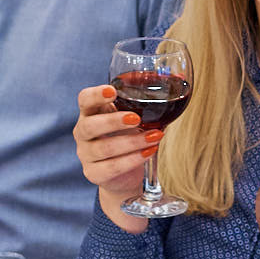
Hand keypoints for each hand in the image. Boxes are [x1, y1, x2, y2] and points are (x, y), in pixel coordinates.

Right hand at [73, 84, 159, 224]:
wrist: (123, 174)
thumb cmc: (126, 138)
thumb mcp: (131, 119)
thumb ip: (144, 105)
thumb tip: (176, 84)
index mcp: (90, 113)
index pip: (85, 99)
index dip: (95, 95)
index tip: (113, 91)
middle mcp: (83, 133)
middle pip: (89, 125)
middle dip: (113, 121)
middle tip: (136, 118)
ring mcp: (85, 154)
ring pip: (104, 148)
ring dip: (132, 142)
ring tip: (154, 137)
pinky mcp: (93, 173)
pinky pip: (112, 167)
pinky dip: (133, 159)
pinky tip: (149, 152)